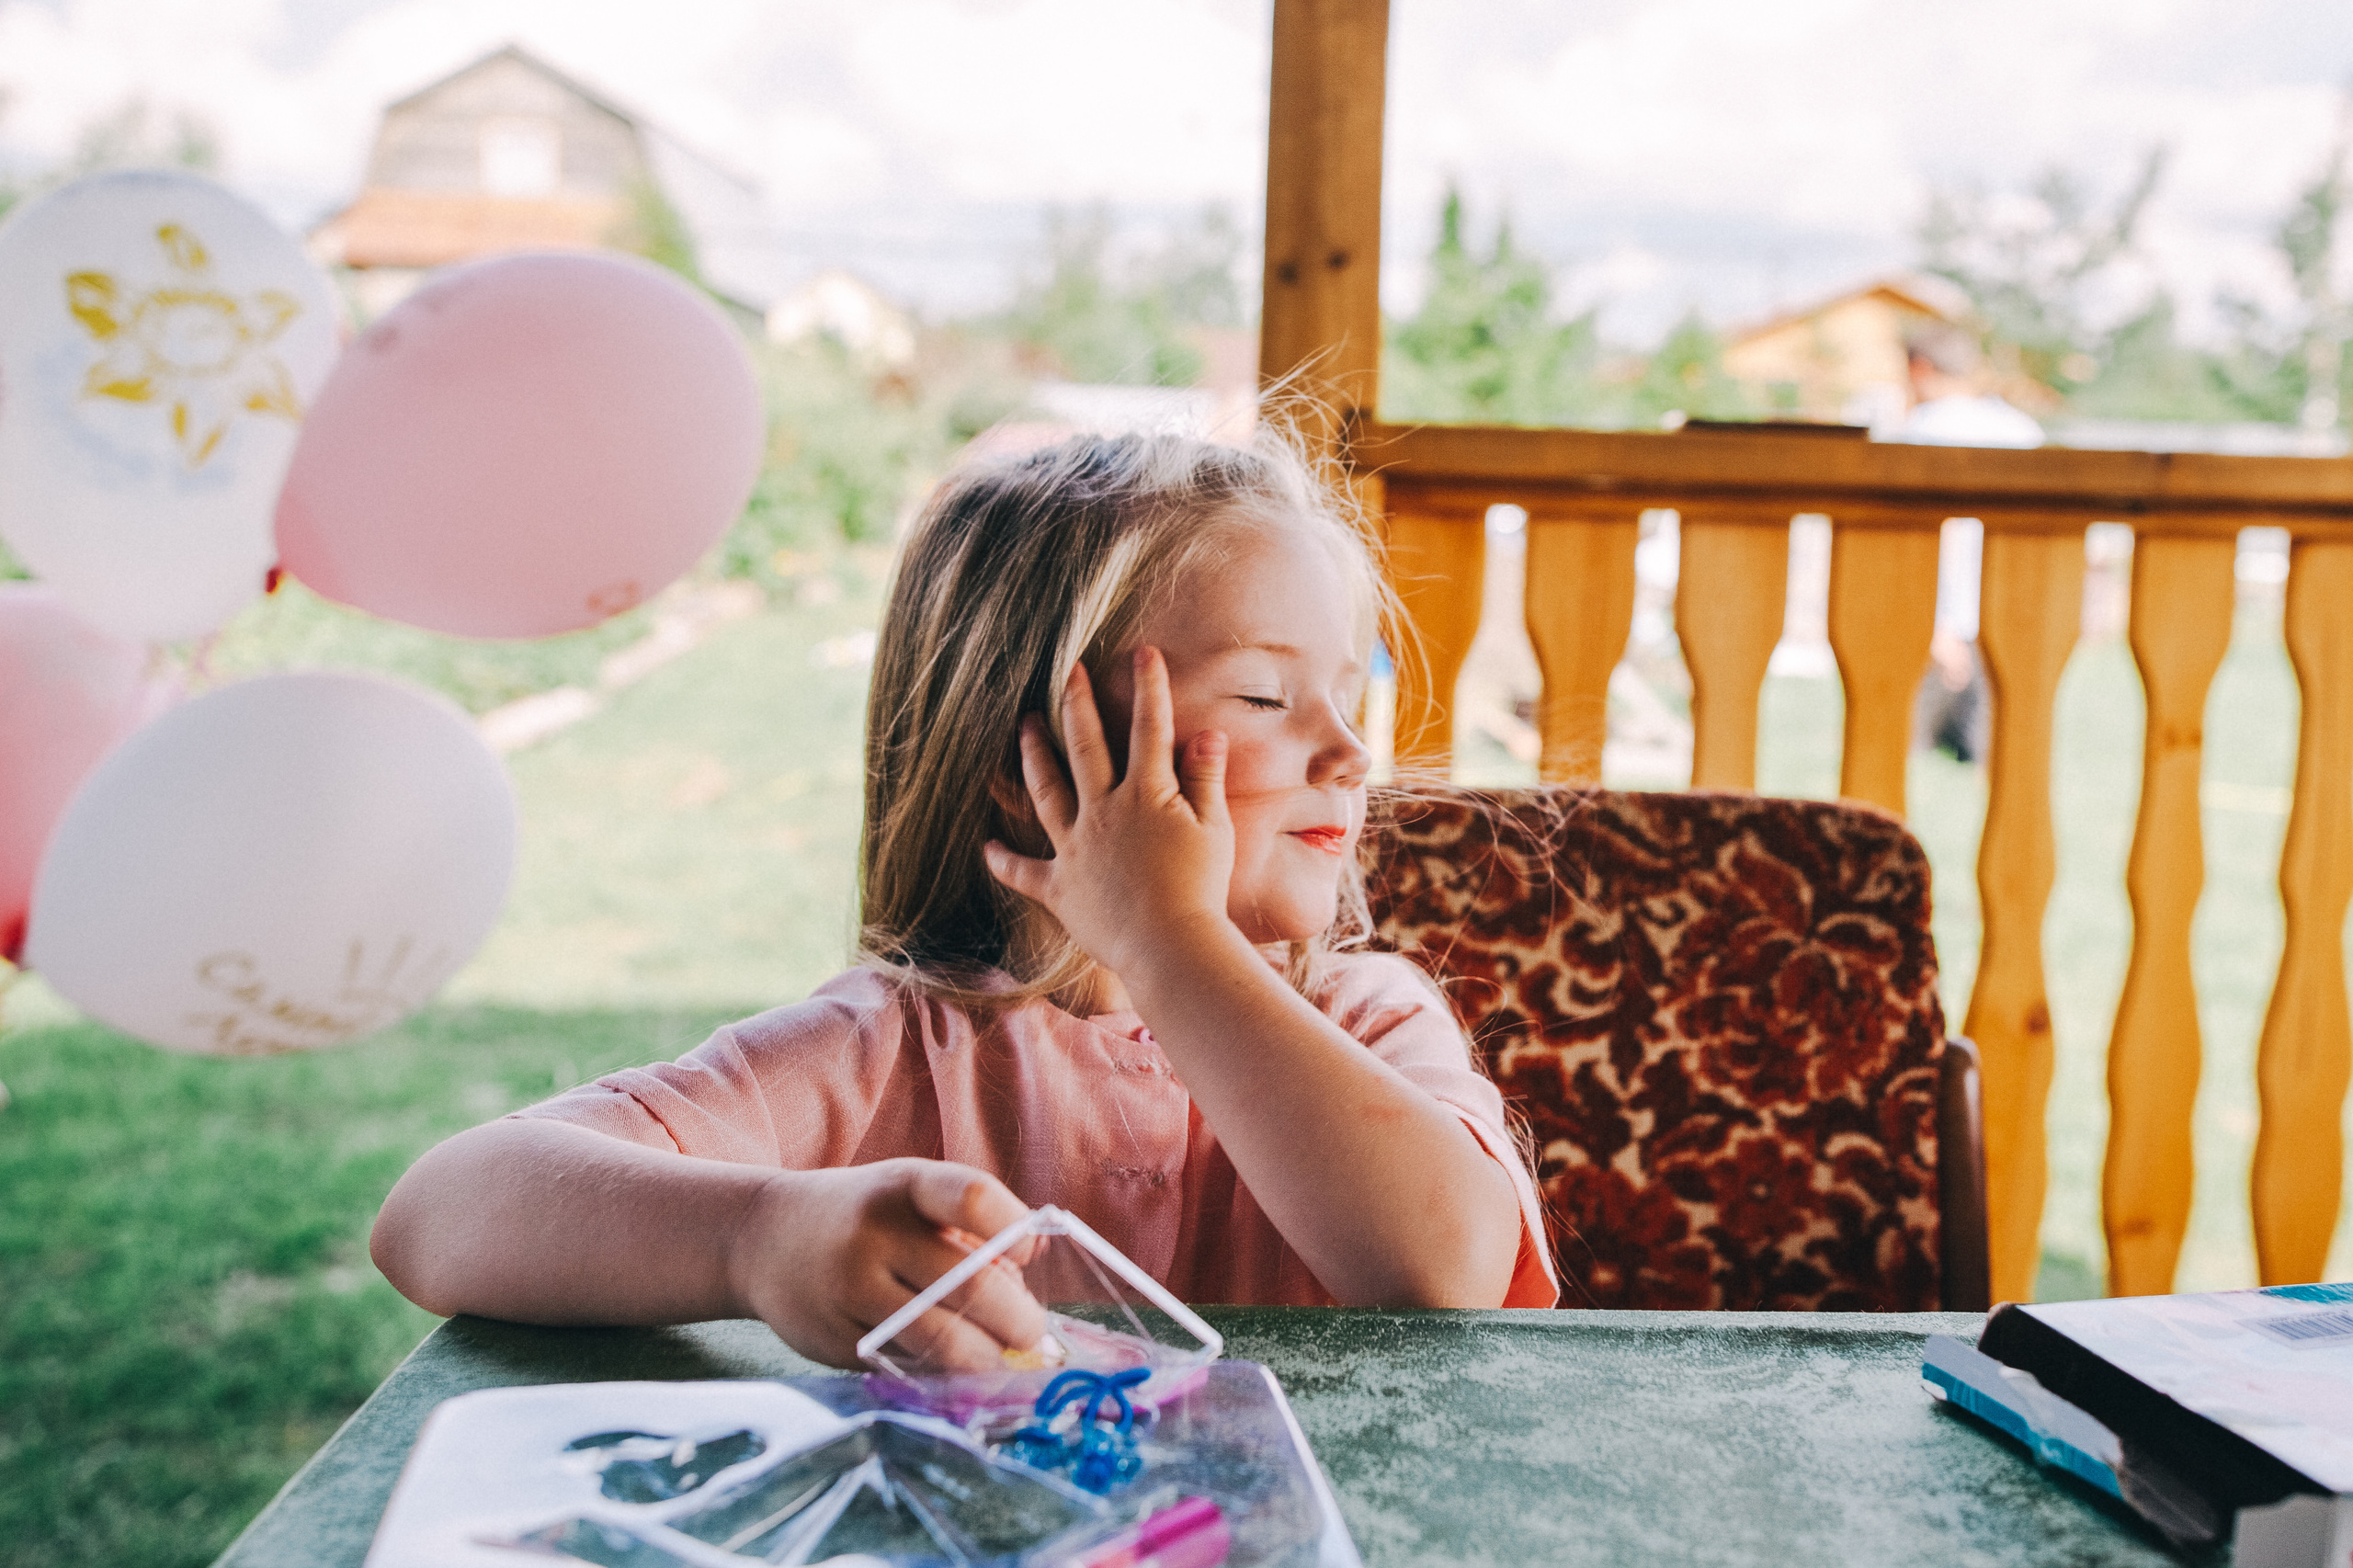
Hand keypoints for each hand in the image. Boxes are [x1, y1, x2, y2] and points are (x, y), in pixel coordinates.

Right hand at [729, 1158, 1047, 1369]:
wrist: (762, 1238)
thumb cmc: (863, 1216)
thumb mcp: (909, 1196)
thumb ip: (969, 1227)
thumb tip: (1029, 1265)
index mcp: (904, 1185)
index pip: (974, 1197)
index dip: (1015, 1229)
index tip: (1027, 1254)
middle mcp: (874, 1234)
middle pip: (969, 1285)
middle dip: (1017, 1320)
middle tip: (1031, 1333)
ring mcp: (850, 1291)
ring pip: (941, 1339)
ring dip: (987, 1358)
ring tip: (999, 1357)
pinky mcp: (834, 1340)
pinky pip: (907, 1365)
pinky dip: (941, 1372)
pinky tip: (951, 1366)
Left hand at [983, 648, 1234, 977]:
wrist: (1169, 946)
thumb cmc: (1200, 889)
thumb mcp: (1215, 829)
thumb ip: (1205, 779)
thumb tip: (1206, 733)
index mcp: (1145, 794)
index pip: (1149, 728)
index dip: (1148, 687)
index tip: (1143, 653)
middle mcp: (1103, 811)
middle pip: (1084, 747)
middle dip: (1075, 704)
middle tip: (1067, 671)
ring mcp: (1076, 848)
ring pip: (1046, 792)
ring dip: (1032, 757)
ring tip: (1023, 728)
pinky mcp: (1060, 888)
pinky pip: (1024, 872)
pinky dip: (1004, 860)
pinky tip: (986, 847)